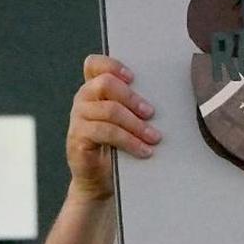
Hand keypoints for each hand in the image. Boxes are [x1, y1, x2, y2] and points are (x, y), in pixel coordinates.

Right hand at [67, 54, 159, 201]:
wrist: (99, 179)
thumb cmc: (116, 146)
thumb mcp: (124, 121)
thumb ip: (133, 106)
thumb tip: (165, 97)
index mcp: (93, 89)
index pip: (94, 64)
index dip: (112, 65)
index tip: (133, 77)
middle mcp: (83, 99)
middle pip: (105, 84)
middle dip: (132, 98)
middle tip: (151, 113)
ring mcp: (78, 118)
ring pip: (109, 111)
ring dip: (136, 124)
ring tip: (154, 137)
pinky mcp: (78, 138)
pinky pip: (106, 132)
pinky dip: (129, 141)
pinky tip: (143, 150)